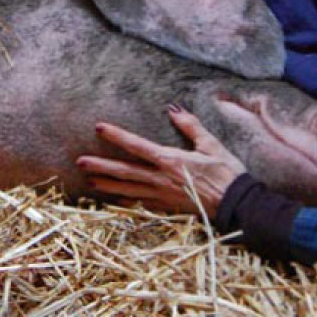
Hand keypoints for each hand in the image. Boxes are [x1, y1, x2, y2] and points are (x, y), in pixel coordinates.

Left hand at [77, 104, 246, 218]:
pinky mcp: (168, 207)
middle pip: (125, 171)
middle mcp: (162, 179)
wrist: (236, 204)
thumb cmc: (227, 172)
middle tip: (80, 162)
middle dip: (101, 166)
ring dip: (108, 185)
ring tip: (90, 181)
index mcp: (171, 160)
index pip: (137, 146)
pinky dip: (126, 201)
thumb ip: (190, 126)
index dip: (117, 136)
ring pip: (129, 189)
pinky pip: (141, 204)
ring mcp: (163, 196)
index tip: (99, 128)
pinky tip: (114, 200)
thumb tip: (174, 109)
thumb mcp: (211, 144)